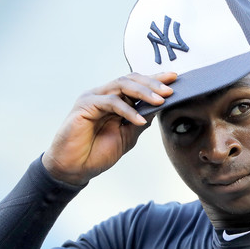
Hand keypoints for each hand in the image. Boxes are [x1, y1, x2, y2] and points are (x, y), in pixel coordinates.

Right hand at [42, 72, 176, 184]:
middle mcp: (103, 95)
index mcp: (113, 100)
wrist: (74, 168)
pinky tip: (139, 120)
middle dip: (152, 83)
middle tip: (170, 90)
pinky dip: (127, 110)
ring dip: (143, 92)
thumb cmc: (97, 153)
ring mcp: (93, 98)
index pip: (136, 84)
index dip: (155, 80)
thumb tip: (160, 109)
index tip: (174, 79)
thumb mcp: (127, 137)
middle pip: (130, 79)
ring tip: (160, 101)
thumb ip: (140, 122)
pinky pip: (110, 102)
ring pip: (121, 85)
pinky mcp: (85, 106)